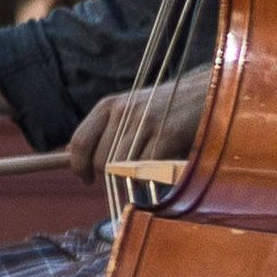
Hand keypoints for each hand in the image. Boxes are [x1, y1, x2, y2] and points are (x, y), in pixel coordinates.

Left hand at [70, 69, 209, 181]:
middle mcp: (122, 111)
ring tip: (142, 179)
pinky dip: (149, 179)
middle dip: (107, 178)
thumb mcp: (130, 113)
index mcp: (109, 106)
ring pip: (120, 167)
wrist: (205, 92)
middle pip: (99, 160)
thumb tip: (71, 156)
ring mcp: (144, 122)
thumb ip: (104, 133)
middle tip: (121, 183)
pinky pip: (146, 168)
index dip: (78, 166)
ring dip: (129, 181)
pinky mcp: (167, 134)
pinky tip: (157, 176)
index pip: (80, 141)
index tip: (86, 179)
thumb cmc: (166, 109)